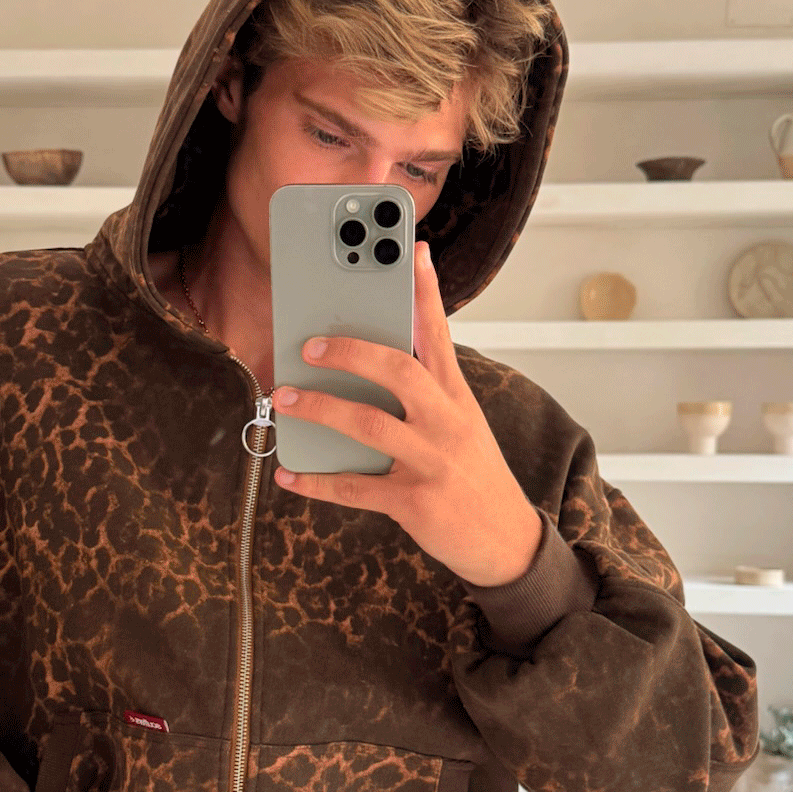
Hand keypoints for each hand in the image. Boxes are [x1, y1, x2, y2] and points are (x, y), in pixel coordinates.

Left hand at [271, 240, 542, 586]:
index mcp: (456, 397)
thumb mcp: (462, 423)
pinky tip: (289, 475)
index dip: (425, 291)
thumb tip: (372, 360)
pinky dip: (317, 483)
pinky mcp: (414, 501)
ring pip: (370, 424)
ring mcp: (431, 461)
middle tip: (309, 344)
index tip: (412, 251)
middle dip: (350, 351)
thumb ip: (426, 390)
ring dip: (321, 408)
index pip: (438, 333)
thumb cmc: (474, 474)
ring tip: (285, 398)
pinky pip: (356, 488)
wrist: (507, 540)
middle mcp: (446, 422)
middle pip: (398, 370)